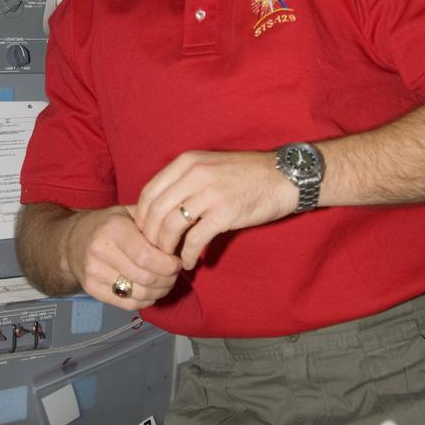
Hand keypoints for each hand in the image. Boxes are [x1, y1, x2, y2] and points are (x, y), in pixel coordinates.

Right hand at [64, 205, 182, 310]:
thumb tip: (183, 237)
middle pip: (146, 278)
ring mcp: (93, 272)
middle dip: (168, 279)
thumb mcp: (128, 213)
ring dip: (160, 291)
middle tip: (175, 273)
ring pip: (139, 294)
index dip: (168, 264)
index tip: (177, 262)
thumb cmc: (108, 224)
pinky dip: (146, 301)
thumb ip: (153, 223)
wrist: (71, 240)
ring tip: (165, 282)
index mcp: (113, 228)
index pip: (147, 256)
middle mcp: (100, 250)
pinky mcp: (91, 289)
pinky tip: (151, 291)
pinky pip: (129, 304)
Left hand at [134, 151, 297, 270]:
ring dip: (166, 249)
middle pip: (155, 212)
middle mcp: (194, 174)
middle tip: (154, 253)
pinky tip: (191, 262)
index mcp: (186, 162)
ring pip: (170, 227)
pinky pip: (195, 240)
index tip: (145, 234)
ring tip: (170, 260)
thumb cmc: (246, 174)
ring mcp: (209, 193)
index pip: (148, 192)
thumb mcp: (209, 166)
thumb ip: (184, 181)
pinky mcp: (224, 213)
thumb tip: (160, 209)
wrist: (283, 176)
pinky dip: (188, 255)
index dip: (142, 218)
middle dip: (150, 237)